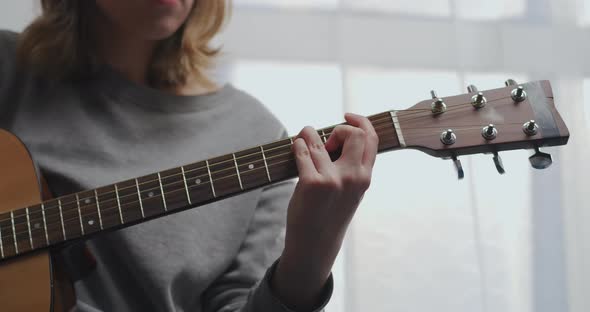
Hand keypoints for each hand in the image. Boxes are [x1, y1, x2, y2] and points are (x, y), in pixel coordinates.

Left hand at [272, 113, 378, 309]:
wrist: (315, 242)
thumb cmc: (330, 213)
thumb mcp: (352, 190)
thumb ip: (353, 166)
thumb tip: (337, 136)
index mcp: (365, 177)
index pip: (372, 138)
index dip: (360, 121)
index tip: (346, 116)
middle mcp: (353, 177)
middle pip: (354, 133)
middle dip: (338, 129)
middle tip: (326, 142)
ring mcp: (332, 179)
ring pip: (320, 140)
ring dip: (308, 134)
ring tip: (303, 141)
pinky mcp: (312, 183)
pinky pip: (303, 151)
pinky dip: (297, 144)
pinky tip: (296, 147)